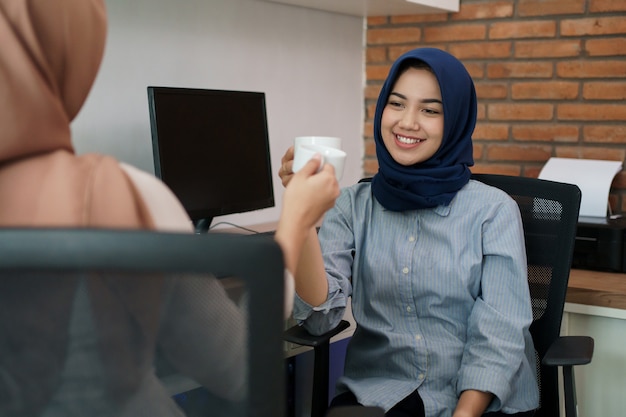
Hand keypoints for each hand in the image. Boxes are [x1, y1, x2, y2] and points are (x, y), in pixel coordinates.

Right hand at [275, 154, 338, 279]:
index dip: (318, 166)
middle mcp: (335, 188)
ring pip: (328, 185)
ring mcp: (333, 198)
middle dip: (319, 175)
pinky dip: (320, 193)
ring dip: (320, 184)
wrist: (296, 221)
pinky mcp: (330, 206)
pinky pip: (327, 194)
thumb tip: (317, 157)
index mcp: (329, 178)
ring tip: (306, 189)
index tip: (310, 169)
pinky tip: (309, 197)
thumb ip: (311, 164)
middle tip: (306, 179)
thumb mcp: (300, 176)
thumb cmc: (296, 201)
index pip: (328, 165)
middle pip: (329, 175)